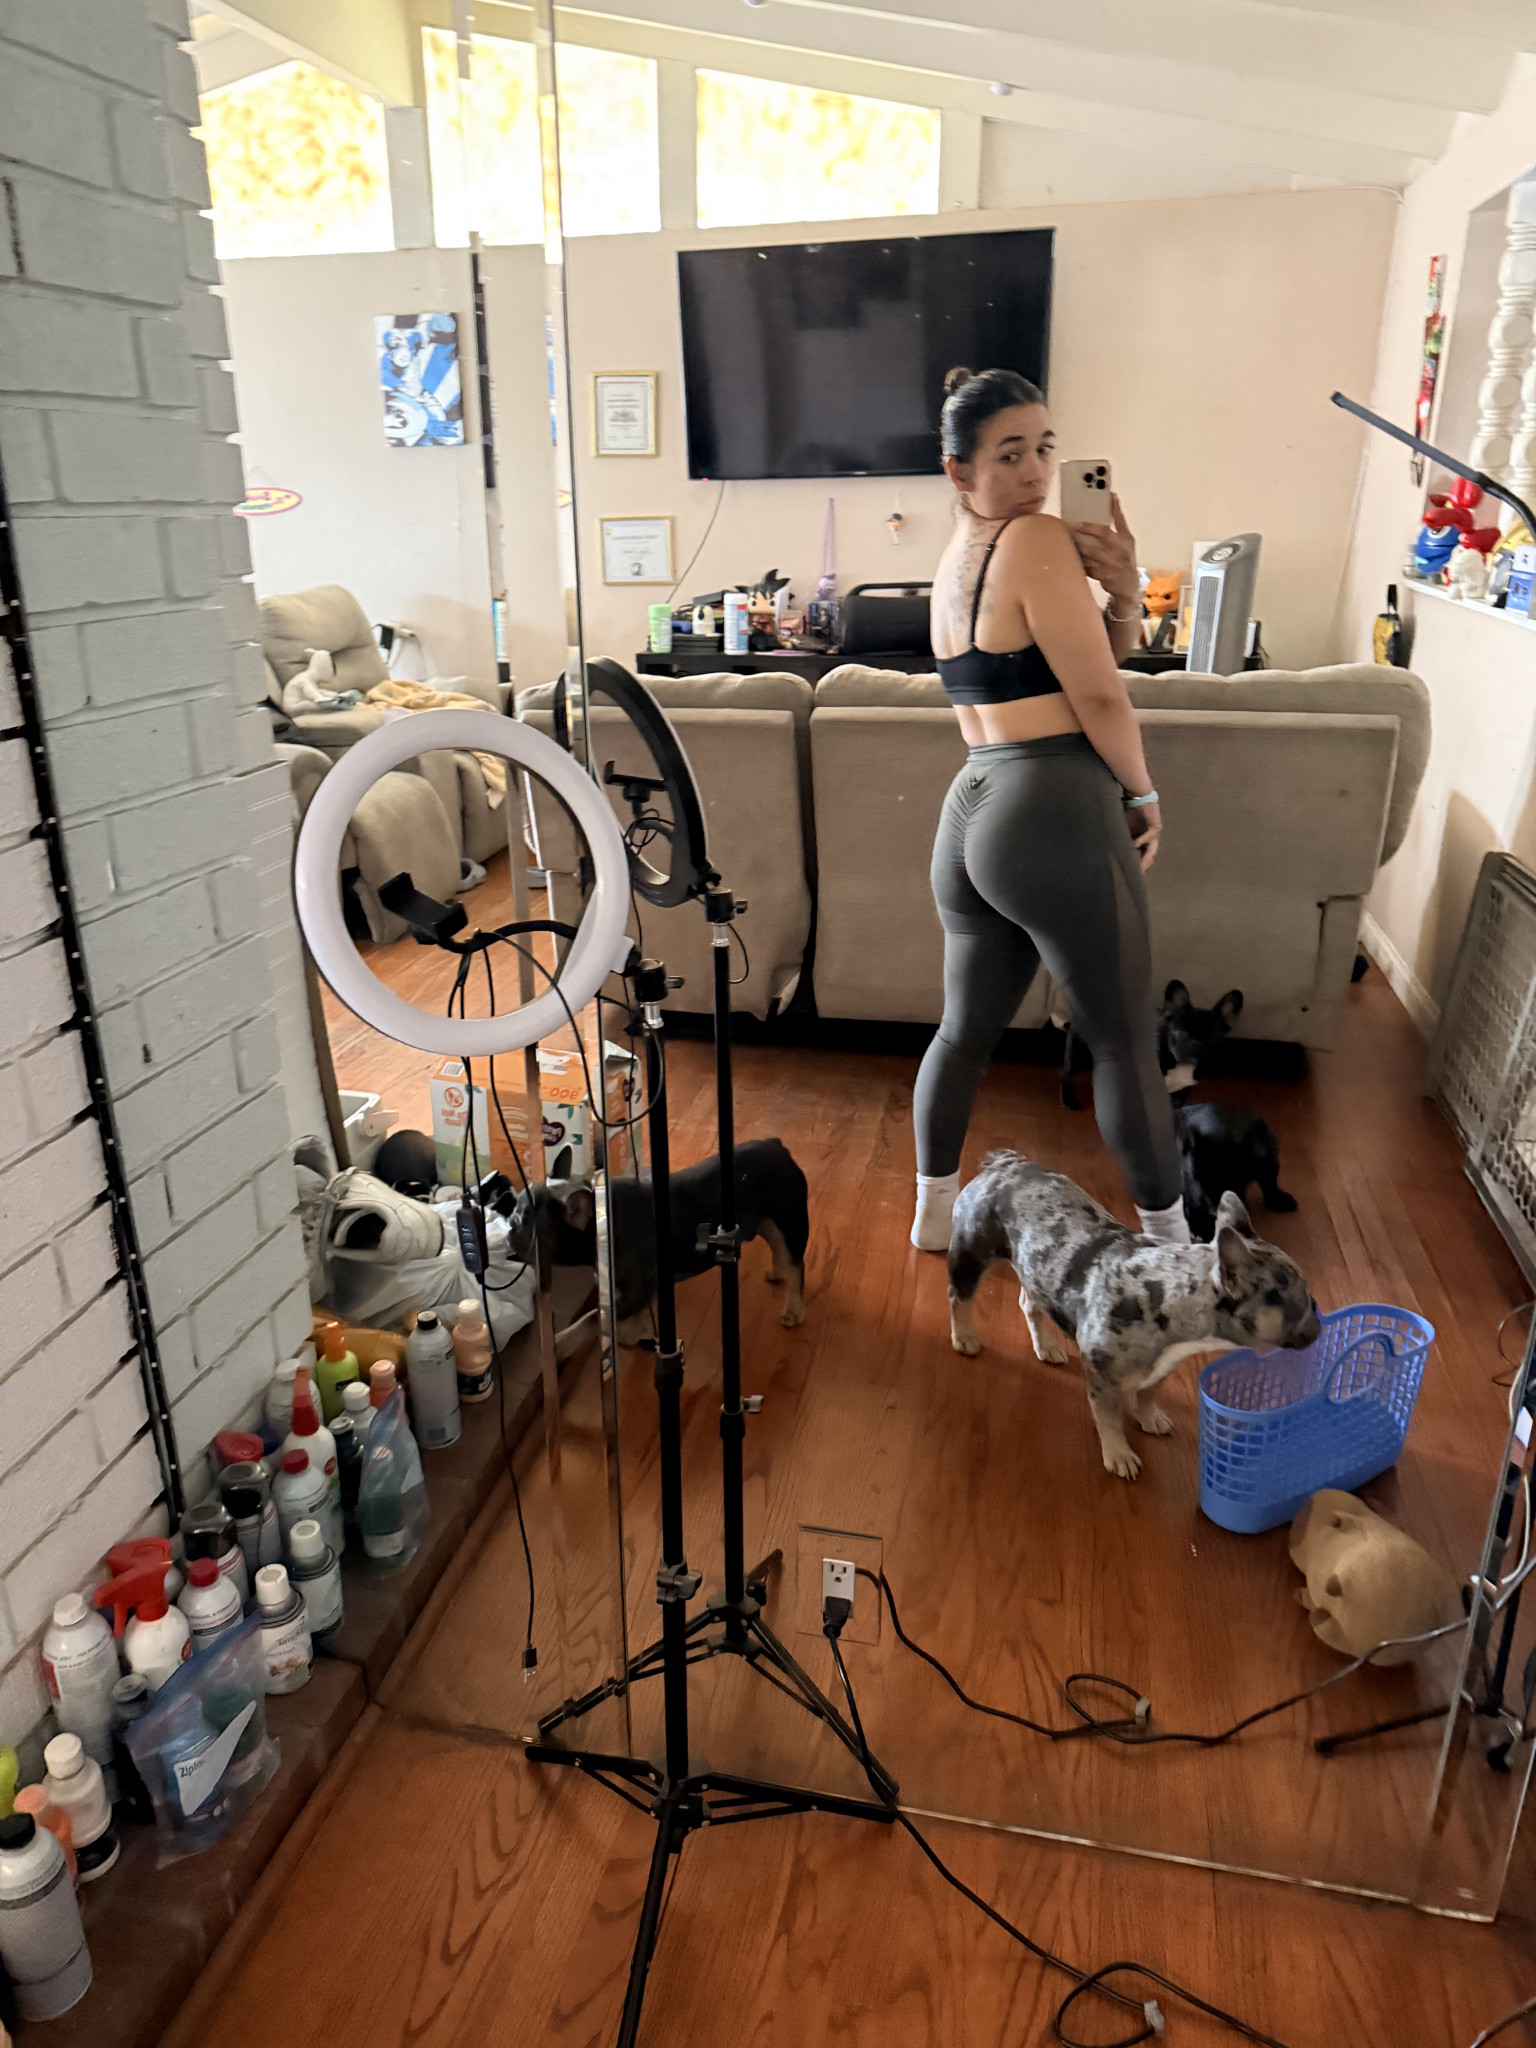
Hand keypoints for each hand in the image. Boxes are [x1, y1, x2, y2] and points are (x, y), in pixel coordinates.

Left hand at [1068, 491, 1138, 610]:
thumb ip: (1117, 525)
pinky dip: (1078, 562)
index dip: (1114, 507)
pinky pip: (1088, 567)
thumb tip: (1111, 500)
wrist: (1129, 587)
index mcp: (1127, 539)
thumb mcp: (1125, 542)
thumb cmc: (1123, 560)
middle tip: (1073, 523)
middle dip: (1087, 527)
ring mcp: (1115, 564)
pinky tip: (1068, 557)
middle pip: (1103, 534)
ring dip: (1078, 545)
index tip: (1106, 495)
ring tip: (1066, 538)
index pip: (1120, 520)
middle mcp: (1122, 550)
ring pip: (1092, 551)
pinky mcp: (1106, 576)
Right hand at [1126, 800, 1161, 871]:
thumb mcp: (1122, 828)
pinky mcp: (1156, 825)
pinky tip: (1135, 845)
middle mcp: (1150, 838)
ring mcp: (1154, 833)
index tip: (1129, 876)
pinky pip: (1150, 835)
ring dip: (1146, 856)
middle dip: (1143, 865)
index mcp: (1142, 840)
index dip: (1137, 865)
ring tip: (1139, 865)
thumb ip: (1120, 838)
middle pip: (1149, 855)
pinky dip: (1143, 840)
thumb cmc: (1128, 811)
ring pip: (1152, 848)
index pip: (1141, 856)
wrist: (1137, 795)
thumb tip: (1106, 850)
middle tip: (1137, 875)